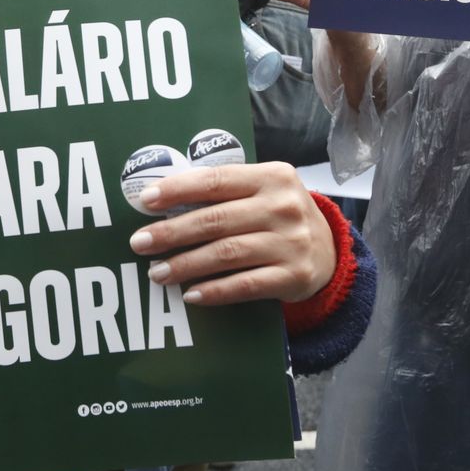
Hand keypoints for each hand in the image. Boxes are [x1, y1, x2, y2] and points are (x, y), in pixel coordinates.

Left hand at [128, 163, 335, 304]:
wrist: (330, 251)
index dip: (178, 190)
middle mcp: (283, 206)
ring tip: (157, 272)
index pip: (216, 180)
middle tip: (140, 243)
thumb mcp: (263, 191)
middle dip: (172, 232)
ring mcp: (291, 242)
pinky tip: (191, 294)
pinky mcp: (294, 276)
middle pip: (216, 219)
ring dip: (186, 265)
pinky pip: (246, 285)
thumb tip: (163, 199)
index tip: (145, 201)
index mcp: (272, 176)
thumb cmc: (279, 216)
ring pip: (227, 254)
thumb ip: (225, 190)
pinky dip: (215, 291)